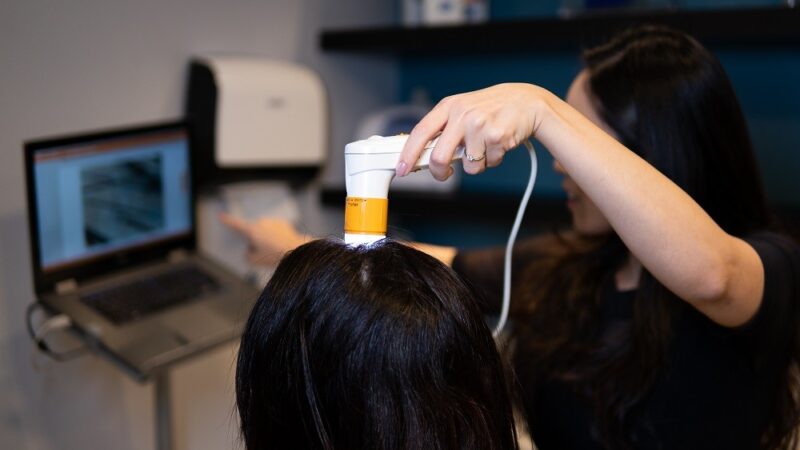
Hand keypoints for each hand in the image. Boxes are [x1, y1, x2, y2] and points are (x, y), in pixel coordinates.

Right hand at [219, 213, 308, 266]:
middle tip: (264, 253)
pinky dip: (277, 237)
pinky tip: (282, 246)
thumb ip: (247, 255)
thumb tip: (249, 251)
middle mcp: (262, 223)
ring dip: (267, 239)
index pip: (236, 225)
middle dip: (255, 241)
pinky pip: (275, 231)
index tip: (221, 216)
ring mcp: (273, 222)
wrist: (297, 250)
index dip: (227, 221)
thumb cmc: (274, 256)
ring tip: (275, 251)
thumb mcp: (254, 261)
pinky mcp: (283, 223)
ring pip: (265, 232)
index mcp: (252, 230)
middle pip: (253, 233)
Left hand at [396, 83, 545, 180]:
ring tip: (485, 146)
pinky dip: (493, 160)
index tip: (402, 169)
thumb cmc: (491, 109)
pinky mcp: (496, 137)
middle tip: (444, 174)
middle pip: (439, 157)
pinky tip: (499, 143)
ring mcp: (479, 125)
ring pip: (468, 166)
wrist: (526, 101)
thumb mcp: (463, 110)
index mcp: (449, 106)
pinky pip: (488, 163)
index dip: (409, 153)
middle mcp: (462, 114)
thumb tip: (422, 155)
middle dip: (440, 172)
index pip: (421, 132)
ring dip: (477, 164)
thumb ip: (444, 129)